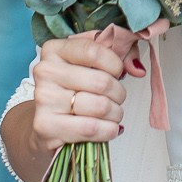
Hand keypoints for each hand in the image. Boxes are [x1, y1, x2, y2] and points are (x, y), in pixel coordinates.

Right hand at [28, 26, 143, 146]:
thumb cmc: (73, 91)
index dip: (115, 64)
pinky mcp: (46, 126)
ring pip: (100, 106)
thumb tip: (136, 68)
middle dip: (118, 93)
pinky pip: (92, 128)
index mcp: (55, 50)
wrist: (48, 125)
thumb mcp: (94, 64)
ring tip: (111, 114)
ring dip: (115, 113)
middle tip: (116, 98)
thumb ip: (120, 55)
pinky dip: (108, 130)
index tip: (117, 72)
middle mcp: (45, 71)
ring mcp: (44, 99)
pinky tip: (107, 128)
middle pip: (101, 82)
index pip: (94, 51)